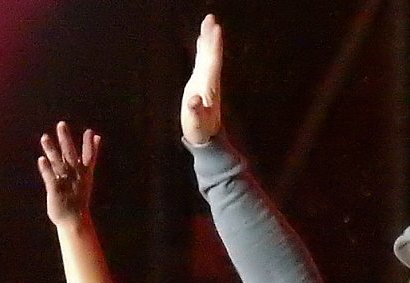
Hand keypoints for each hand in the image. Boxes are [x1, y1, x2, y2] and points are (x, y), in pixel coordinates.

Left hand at [36, 121, 100, 227]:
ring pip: (58, 164)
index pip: (89, 156)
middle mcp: (76, 176)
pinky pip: (50, 178)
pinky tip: (41, 159)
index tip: (90, 132)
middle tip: (61, 124)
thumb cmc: (79, 196)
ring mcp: (65, 183)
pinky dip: (46, 169)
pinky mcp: (55, 190)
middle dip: (66, 140)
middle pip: (70, 155)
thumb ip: (91, 154)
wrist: (75, 221)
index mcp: (85, 173)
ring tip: (44, 137)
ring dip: (51, 150)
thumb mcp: (87, 174)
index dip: (89, 145)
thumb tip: (98, 136)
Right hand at [180, 14, 222, 144]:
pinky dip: (203, 49)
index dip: (213, 47)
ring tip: (209, 23)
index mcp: (209, 87)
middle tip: (211, 19)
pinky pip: (202, 61)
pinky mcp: (201, 83)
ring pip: (208, 56)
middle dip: (211, 38)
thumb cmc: (200, 131)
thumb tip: (194, 100)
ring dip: (208, 39)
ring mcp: (206, 81)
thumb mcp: (196, 123)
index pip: (212, 63)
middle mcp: (210, 81)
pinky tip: (202, 40)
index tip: (215, 31)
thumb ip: (196, 112)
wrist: (206, 137)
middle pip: (212, 55)